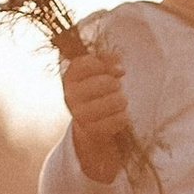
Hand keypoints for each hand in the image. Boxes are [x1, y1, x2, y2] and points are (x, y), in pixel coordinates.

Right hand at [60, 44, 134, 181]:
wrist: (90, 122)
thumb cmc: (96, 91)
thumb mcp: (98, 72)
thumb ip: (107, 61)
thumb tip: (120, 70)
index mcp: (69, 78)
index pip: (86, 64)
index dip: (103, 65)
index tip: (111, 71)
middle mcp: (70, 96)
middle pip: (105, 82)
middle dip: (116, 84)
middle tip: (115, 88)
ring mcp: (80, 115)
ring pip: (115, 101)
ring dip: (122, 100)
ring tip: (118, 101)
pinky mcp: (93, 131)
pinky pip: (120, 119)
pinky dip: (123, 116)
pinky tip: (118, 115)